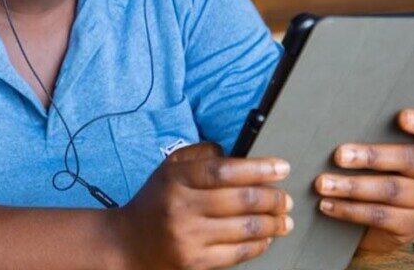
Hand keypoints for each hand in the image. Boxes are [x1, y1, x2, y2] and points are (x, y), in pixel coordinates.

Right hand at [113, 142, 293, 269]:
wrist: (128, 244)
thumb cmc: (155, 202)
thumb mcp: (169, 169)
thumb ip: (200, 155)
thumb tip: (238, 155)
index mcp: (175, 179)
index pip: (224, 170)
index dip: (259, 168)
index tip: (281, 168)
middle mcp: (182, 208)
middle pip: (241, 200)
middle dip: (272, 198)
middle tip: (285, 198)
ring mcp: (189, 238)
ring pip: (245, 228)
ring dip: (273, 223)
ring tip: (284, 219)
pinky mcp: (196, 262)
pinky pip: (238, 253)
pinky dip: (259, 244)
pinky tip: (267, 236)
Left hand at [315, 109, 413, 252]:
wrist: (380, 221)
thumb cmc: (376, 172)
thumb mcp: (380, 153)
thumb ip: (370, 137)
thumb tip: (332, 125)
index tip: (402, 116)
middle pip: (409, 159)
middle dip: (372, 157)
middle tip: (338, 155)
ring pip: (390, 190)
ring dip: (352, 186)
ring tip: (322, 184)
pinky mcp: (411, 226)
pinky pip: (379, 216)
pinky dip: (349, 210)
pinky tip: (326, 204)